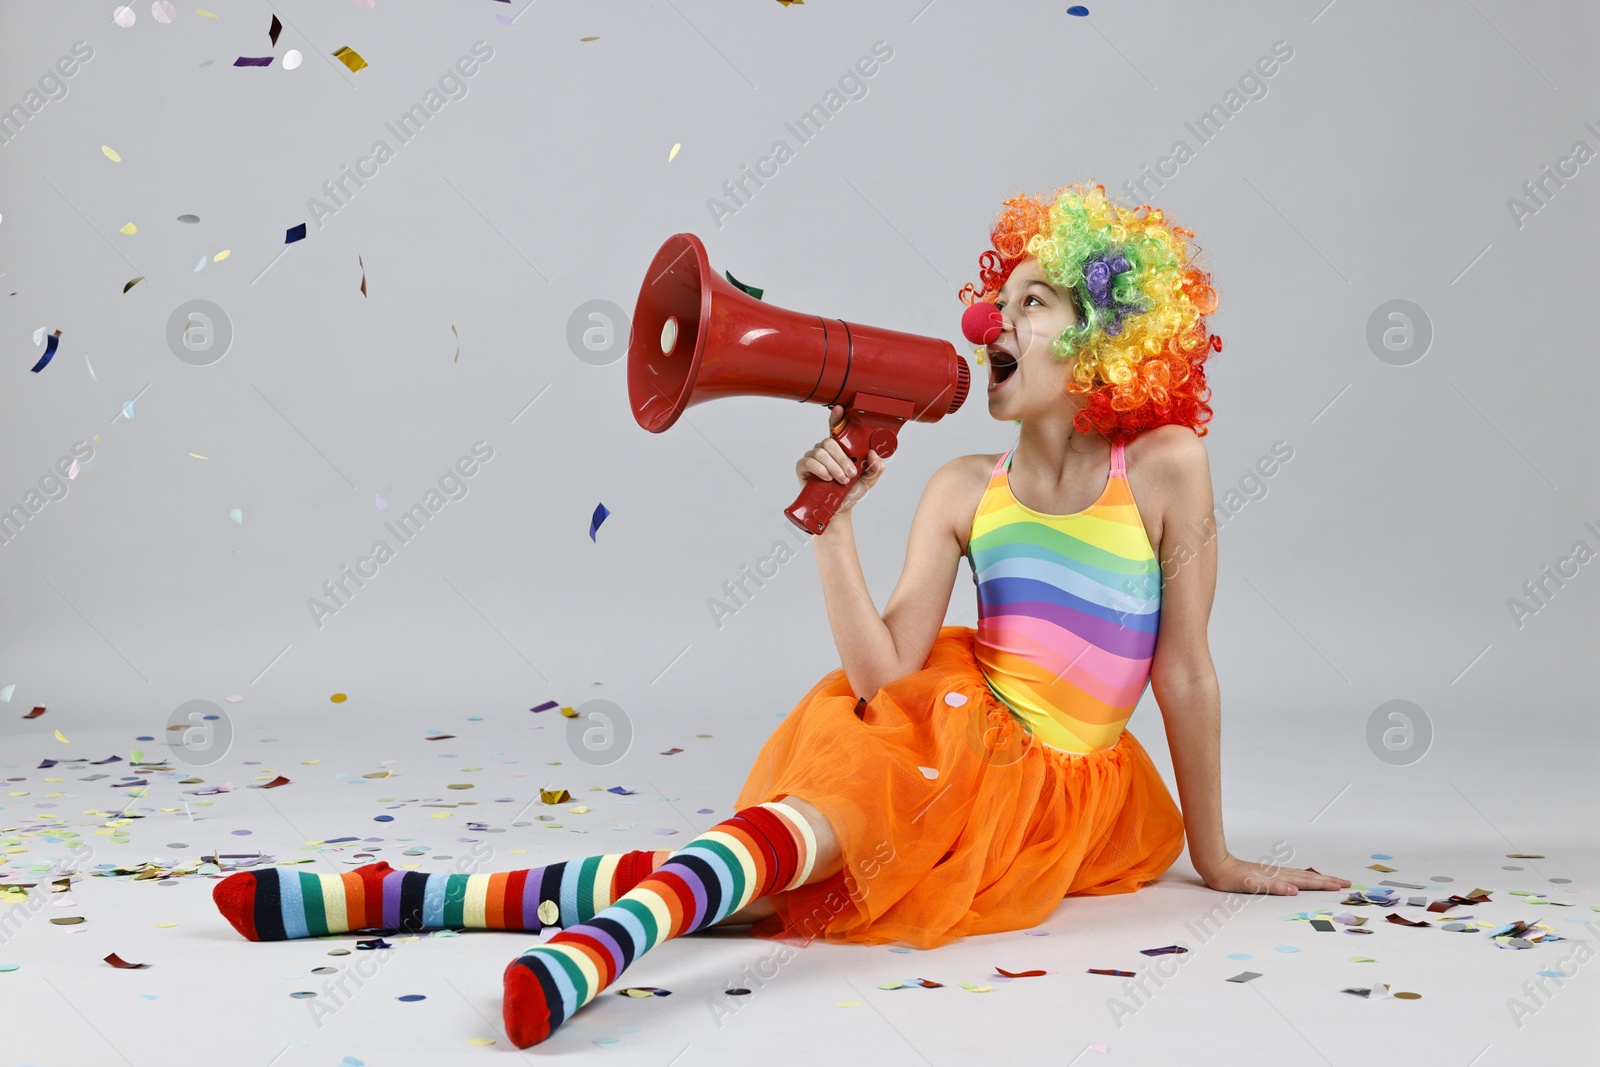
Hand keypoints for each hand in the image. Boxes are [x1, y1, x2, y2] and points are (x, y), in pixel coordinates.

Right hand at [795, 404, 887, 515]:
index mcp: (840, 448)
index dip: (836, 417)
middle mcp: (825, 450)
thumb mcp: (869, 480)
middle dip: (842, 459)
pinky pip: (809, 461)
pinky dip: (821, 469)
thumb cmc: (851, 493)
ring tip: (841, 480)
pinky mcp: (803, 467)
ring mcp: (812, 457)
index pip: (836, 428)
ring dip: (834, 467)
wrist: (838, 510)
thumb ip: (876, 467)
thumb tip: (874, 454)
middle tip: (850, 474)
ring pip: (820, 452)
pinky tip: (827, 478)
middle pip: (830, 442)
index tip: (839, 409)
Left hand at [1197, 853, 1350, 895]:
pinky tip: (1302, 879)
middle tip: (1346, 883)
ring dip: (1317, 878)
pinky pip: (1291, 875)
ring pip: (1301, 875)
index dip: (1324, 884)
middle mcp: (1277, 874)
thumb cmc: (1230, 877)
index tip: (1341, 885)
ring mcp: (1272, 873)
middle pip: (1308, 877)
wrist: (1214, 865)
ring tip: (1331, 880)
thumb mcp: (1251, 885)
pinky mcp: (1266, 874)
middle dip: (1327, 880)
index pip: (1306, 882)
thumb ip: (1273, 887)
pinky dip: (1303, 877)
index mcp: (1277, 877)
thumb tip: (1295, 889)